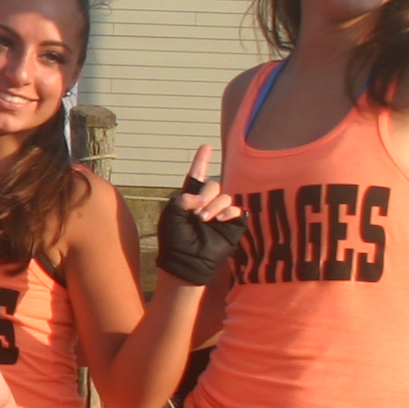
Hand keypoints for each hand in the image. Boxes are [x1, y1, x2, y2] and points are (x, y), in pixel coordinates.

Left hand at [154, 142, 244, 286]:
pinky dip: (228, 212)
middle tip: (198, 212)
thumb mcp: (172, 218)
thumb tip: (195, 196)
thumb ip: (181, 201)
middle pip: (213, 184)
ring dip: (215, 205)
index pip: (197, 175)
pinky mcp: (232, 224)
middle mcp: (207, 202)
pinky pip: (236, 210)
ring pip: (226, 196)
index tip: (206, 146)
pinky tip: (220, 220)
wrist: (187, 261)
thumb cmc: (175, 241)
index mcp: (190, 198)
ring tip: (205, 219)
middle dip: (206, 195)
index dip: (202, 160)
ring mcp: (220, 212)